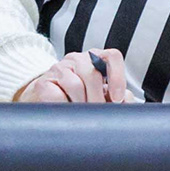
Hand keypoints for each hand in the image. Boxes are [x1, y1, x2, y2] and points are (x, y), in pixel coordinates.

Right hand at [15, 49, 129, 103]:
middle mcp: (77, 59)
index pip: (112, 56)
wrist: (44, 98)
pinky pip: (57, 95)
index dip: (117, 77)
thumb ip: (115, 95)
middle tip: (98, 112)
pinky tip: (67, 111)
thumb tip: (126, 102)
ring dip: (81, 103)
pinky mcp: (43, 83)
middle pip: (93, 73)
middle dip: (98, 97)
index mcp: (95, 58)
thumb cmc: (77, 96)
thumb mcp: (99, 93)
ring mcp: (59, 69)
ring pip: (75, 85)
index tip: (117, 98)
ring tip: (82, 114)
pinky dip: (65, 107)